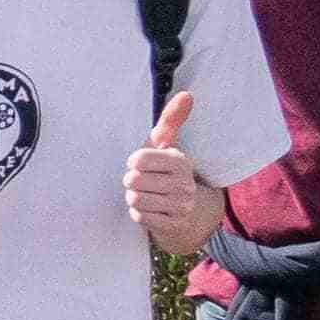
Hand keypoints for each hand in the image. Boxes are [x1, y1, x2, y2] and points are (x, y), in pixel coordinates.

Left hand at [122, 88, 220, 254]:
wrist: (187, 210)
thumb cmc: (166, 169)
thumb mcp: (168, 144)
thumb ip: (171, 120)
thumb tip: (187, 94)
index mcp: (181, 161)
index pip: (138, 159)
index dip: (134, 162)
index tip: (143, 164)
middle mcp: (184, 184)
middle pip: (133, 181)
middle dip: (132, 182)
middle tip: (144, 182)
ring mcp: (181, 206)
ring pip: (135, 199)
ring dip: (134, 197)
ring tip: (147, 194)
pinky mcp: (173, 225)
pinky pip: (139, 216)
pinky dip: (139, 213)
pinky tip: (151, 208)